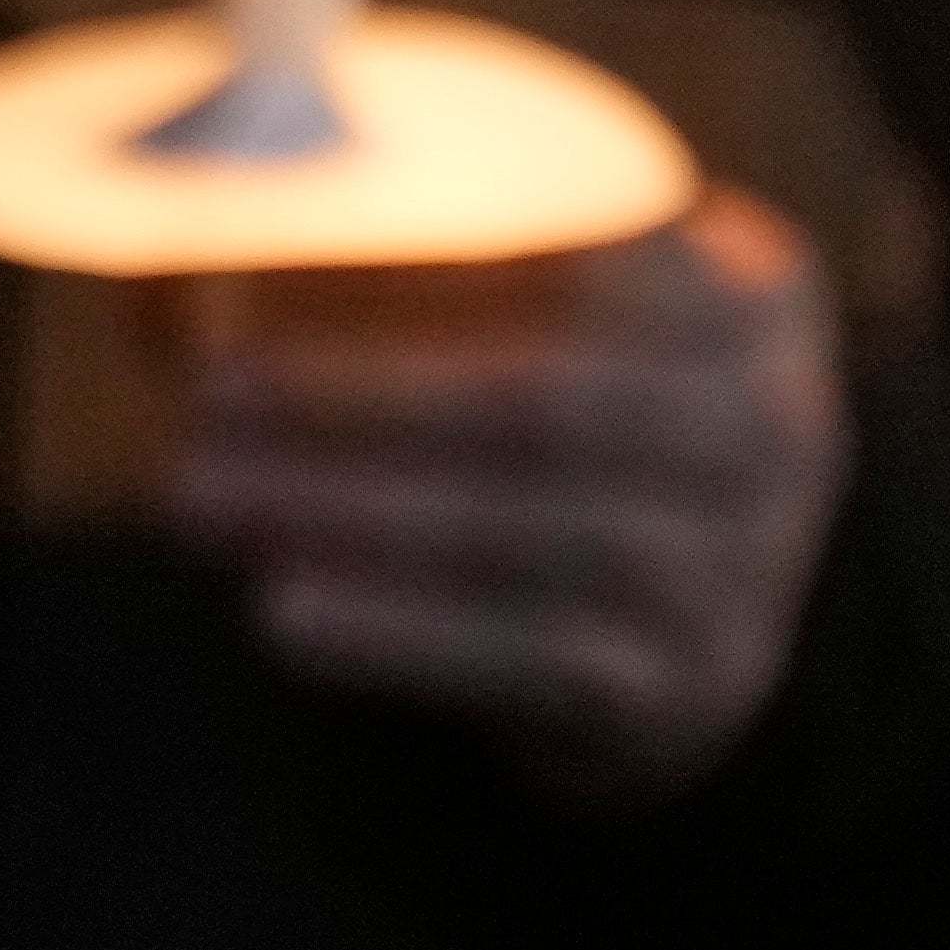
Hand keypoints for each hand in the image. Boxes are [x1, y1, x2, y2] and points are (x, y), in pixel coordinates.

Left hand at [167, 187, 849, 805]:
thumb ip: (395, 302)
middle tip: (201, 393)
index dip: (396, 268)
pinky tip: (280, 611)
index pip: (565, 262)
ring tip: (196, 496)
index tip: (244, 271)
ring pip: (523, 529)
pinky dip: (395, 634)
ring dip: (342, 509)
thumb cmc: (582, 449)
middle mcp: (777, 422)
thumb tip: (172, 292)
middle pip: (540, 397)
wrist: (709, 637)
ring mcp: (746, 564)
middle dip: (350, 392)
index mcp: (752, 294)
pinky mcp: (687, 687)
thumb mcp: (542, 342)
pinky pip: (525, 659)